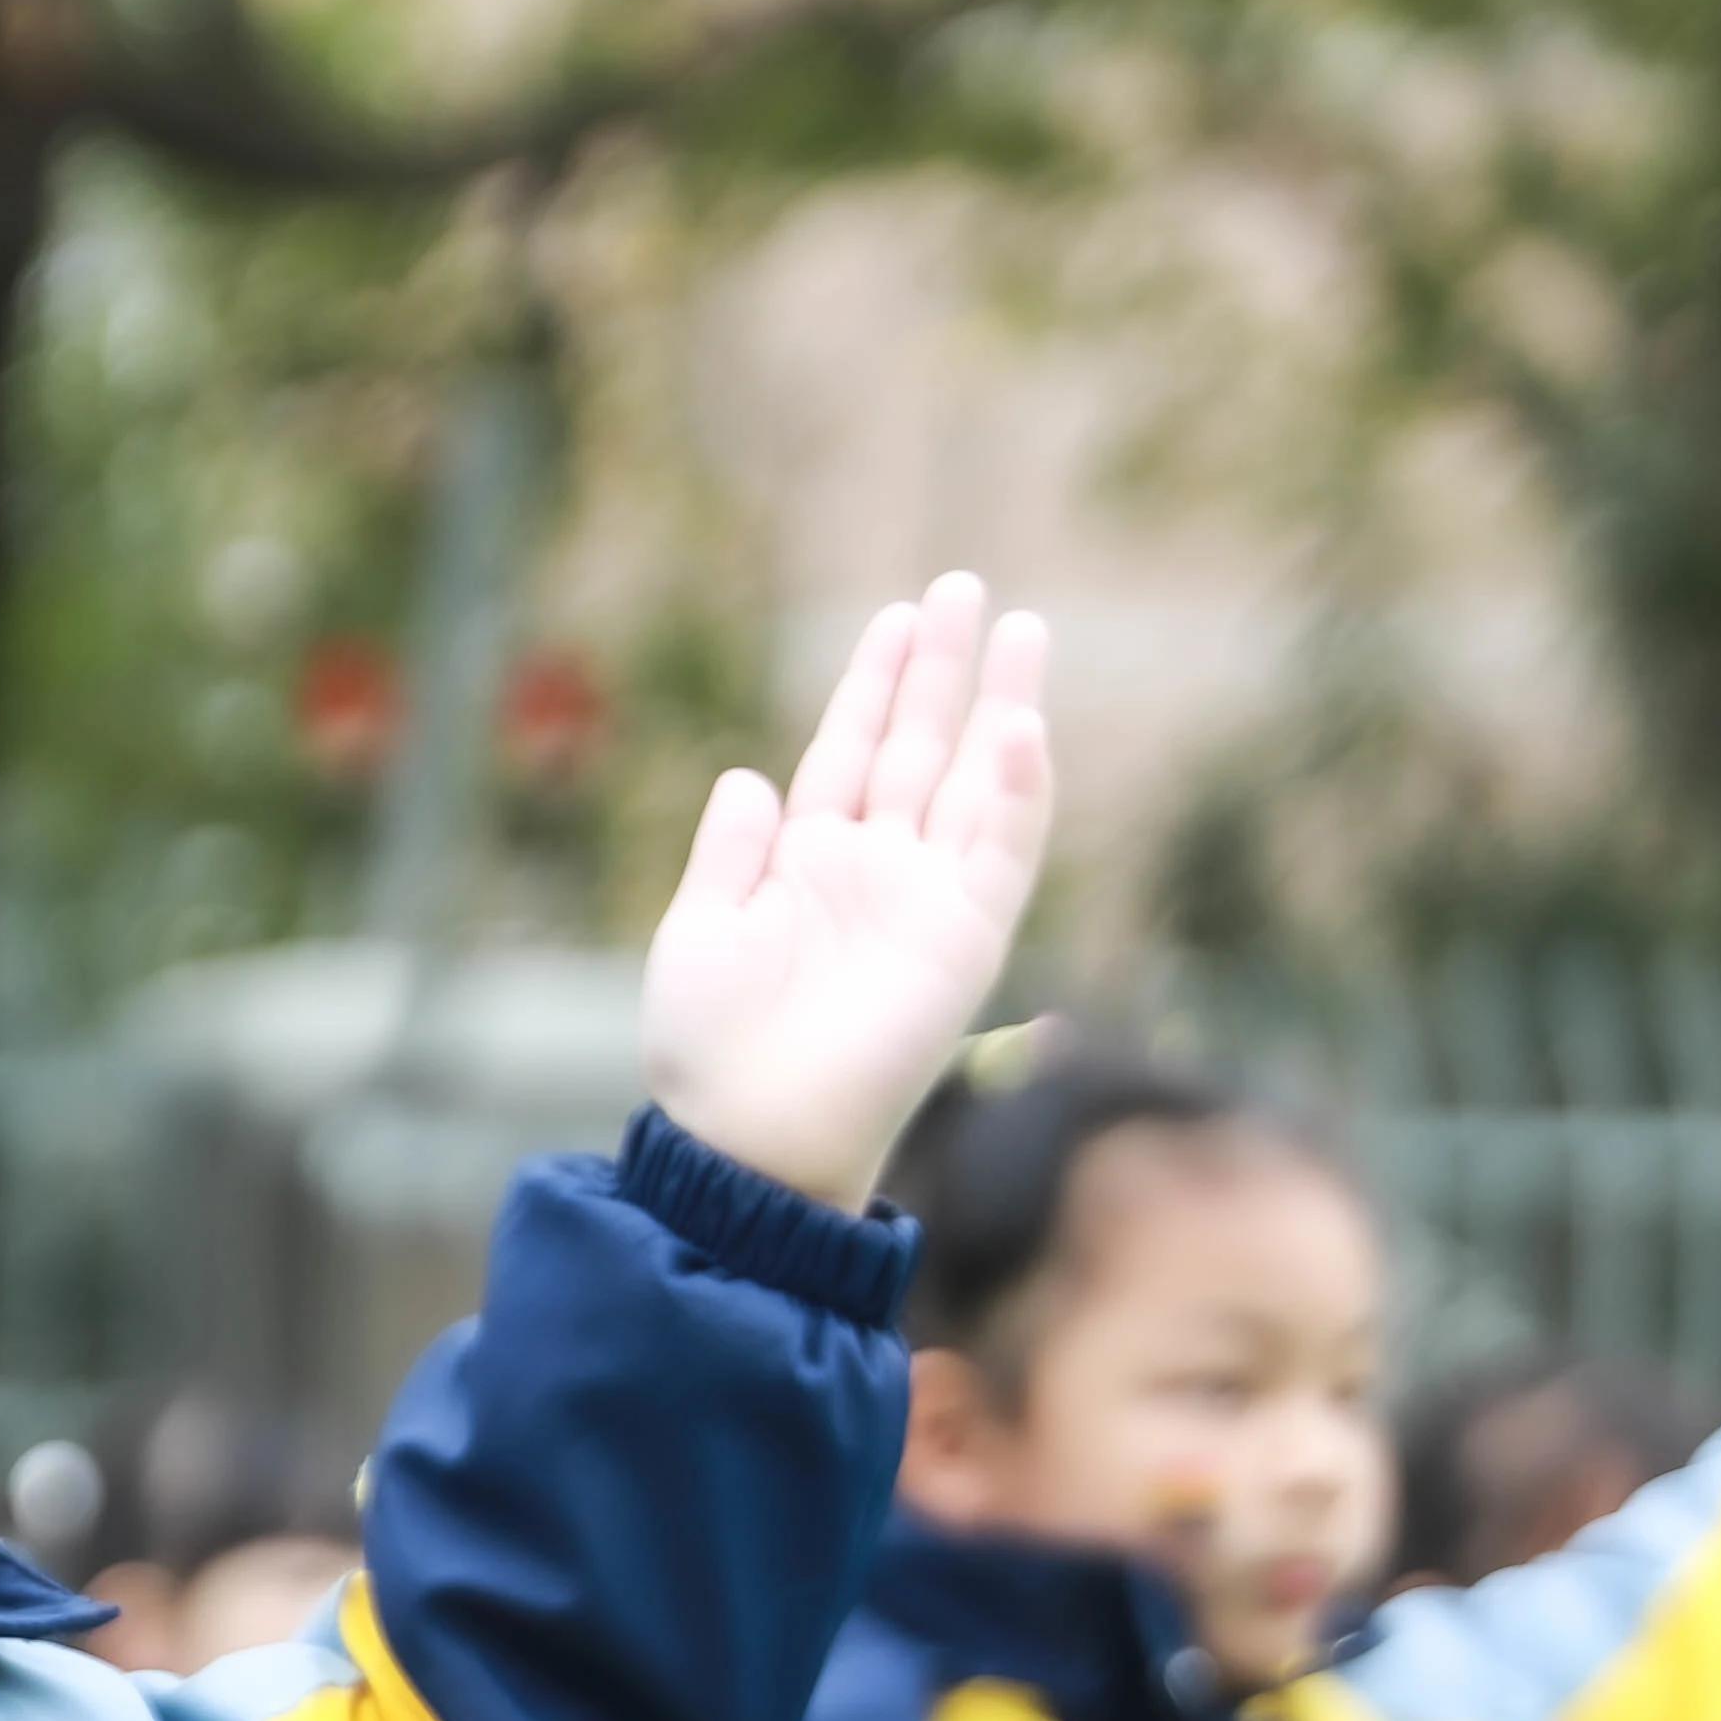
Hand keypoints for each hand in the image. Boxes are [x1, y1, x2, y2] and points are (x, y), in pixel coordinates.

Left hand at [639, 572, 1057, 1208]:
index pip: (849, 749)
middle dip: (942, 669)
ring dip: (1000, 708)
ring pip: (974, 780)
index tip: (897, 618)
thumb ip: (728, 855)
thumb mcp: (699, 934)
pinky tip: (1020, 730)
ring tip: (1022, 630)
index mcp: (806, 861)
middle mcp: (875, 867)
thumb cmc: (709, 1049)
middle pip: (919, 745)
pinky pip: (1000, 853)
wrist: (749, 1133)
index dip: (872, 684)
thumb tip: (748, 776)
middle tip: (963, 587)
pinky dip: (1014, 794)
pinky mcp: (964, 938)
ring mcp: (926, 897)